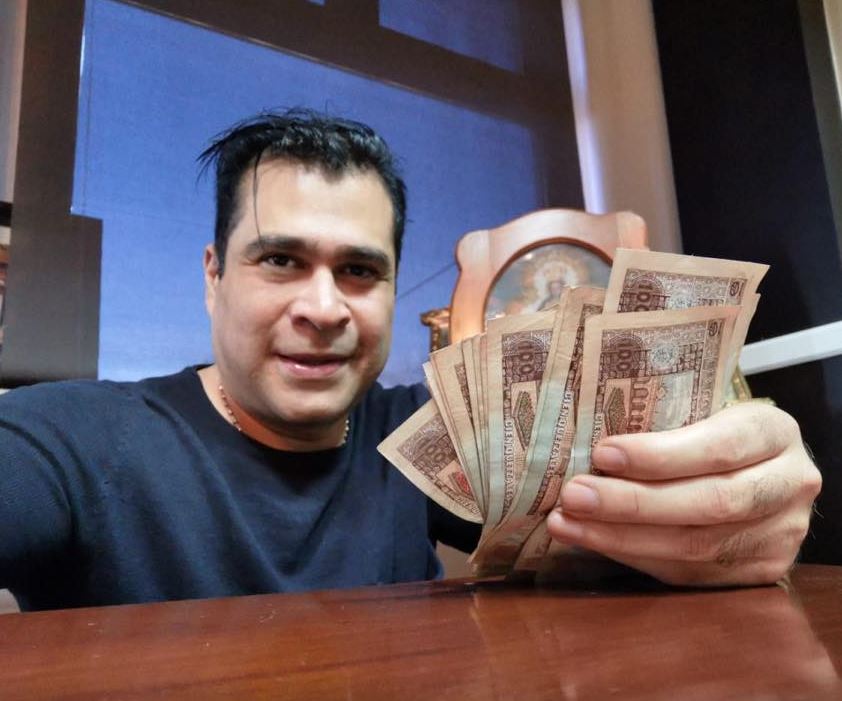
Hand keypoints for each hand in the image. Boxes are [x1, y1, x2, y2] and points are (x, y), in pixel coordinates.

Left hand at [546, 402, 821, 585]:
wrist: (760, 470)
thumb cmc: (711, 429)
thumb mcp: (701, 409)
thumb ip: (660, 419)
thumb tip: (579, 436)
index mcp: (774, 431)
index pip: (719, 447)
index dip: (660, 455)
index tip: (602, 453)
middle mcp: (790, 484)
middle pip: (710, 503)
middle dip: (632, 504)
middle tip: (573, 495)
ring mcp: (781, 534)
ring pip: (697, 546)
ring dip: (620, 538)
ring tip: (567, 523)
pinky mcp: (762, 571)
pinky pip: (690, 573)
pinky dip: (634, 557)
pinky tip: (594, 542)